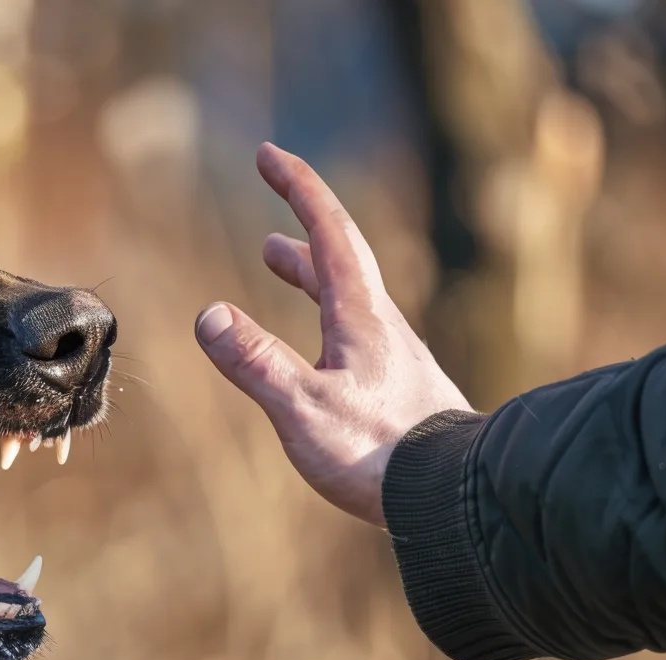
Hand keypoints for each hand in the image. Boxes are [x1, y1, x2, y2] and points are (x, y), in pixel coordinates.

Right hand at [194, 143, 470, 527]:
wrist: (457, 499)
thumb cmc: (380, 455)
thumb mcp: (303, 408)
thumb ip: (256, 363)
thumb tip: (208, 315)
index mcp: (361, 317)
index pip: (328, 233)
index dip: (299, 188)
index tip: (270, 153)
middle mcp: (384, 328)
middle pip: (340, 261)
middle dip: (301, 229)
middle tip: (269, 207)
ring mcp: (397, 360)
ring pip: (350, 299)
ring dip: (311, 274)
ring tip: (279, 265)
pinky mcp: (403, 394)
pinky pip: (357, 336)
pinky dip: (326, 319)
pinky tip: (322, 349)